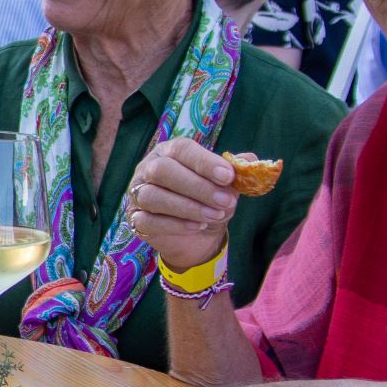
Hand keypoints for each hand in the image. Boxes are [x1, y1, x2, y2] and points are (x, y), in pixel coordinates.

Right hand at [125, 137, 238, 274]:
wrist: (197, 237)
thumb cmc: (209, 202)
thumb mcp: (225, 186)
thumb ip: (235, 172)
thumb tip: (250, 159)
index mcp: (169, 152)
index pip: (181, 149)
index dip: (204, 162)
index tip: (228, 176)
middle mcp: (148, 169)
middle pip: (163, 170)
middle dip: (197, 186)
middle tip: (225, 201)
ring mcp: (138, 195)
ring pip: (153, 196)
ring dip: (188, 207)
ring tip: (215, 215)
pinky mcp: (136, 220)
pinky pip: (148, 221)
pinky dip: (175, 225)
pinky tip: (196, 227)